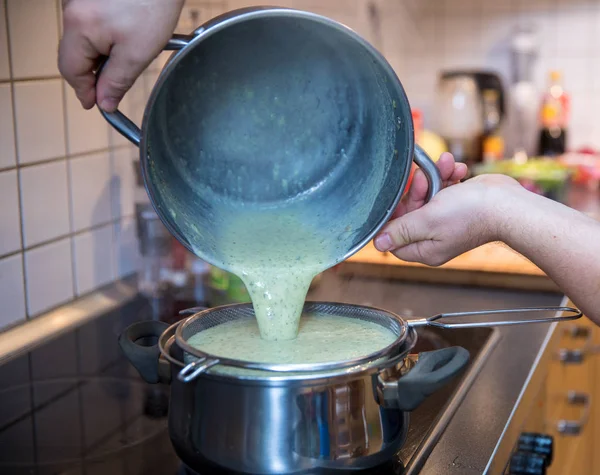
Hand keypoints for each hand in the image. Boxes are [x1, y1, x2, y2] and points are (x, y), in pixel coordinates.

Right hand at [58, 0, 184, 111]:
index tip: (97, 104)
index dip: (84, 91)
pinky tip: (127, 37)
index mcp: (79, 26)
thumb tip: (103, 103)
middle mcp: (71, 10)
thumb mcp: (137, 53)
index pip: (70, 70)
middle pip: (74, 55)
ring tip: (128, 56)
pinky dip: (106, 38)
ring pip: (84, 40)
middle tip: (114, 87)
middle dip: (94, 74)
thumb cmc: (153, 6)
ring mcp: (79, 1)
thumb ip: (116, 81)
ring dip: (102, 55)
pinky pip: (92, 25)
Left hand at [374, 154, 521, 265]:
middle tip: (424, 178)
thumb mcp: (427, 220)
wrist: (508, 202)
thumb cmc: (470, 213)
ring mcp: (447, 222)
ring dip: (436, 178)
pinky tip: (458, 170)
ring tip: (446, 166)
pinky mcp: (458, 206)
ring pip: (429, 197)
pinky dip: (450, 177)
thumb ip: (401, 230)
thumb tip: (378, 244)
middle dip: (416, 191)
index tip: (397, 200)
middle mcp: (435, 238)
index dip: (393, 218)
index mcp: (426, 249)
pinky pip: (445, 190)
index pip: (395, 239)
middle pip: (410, 214)